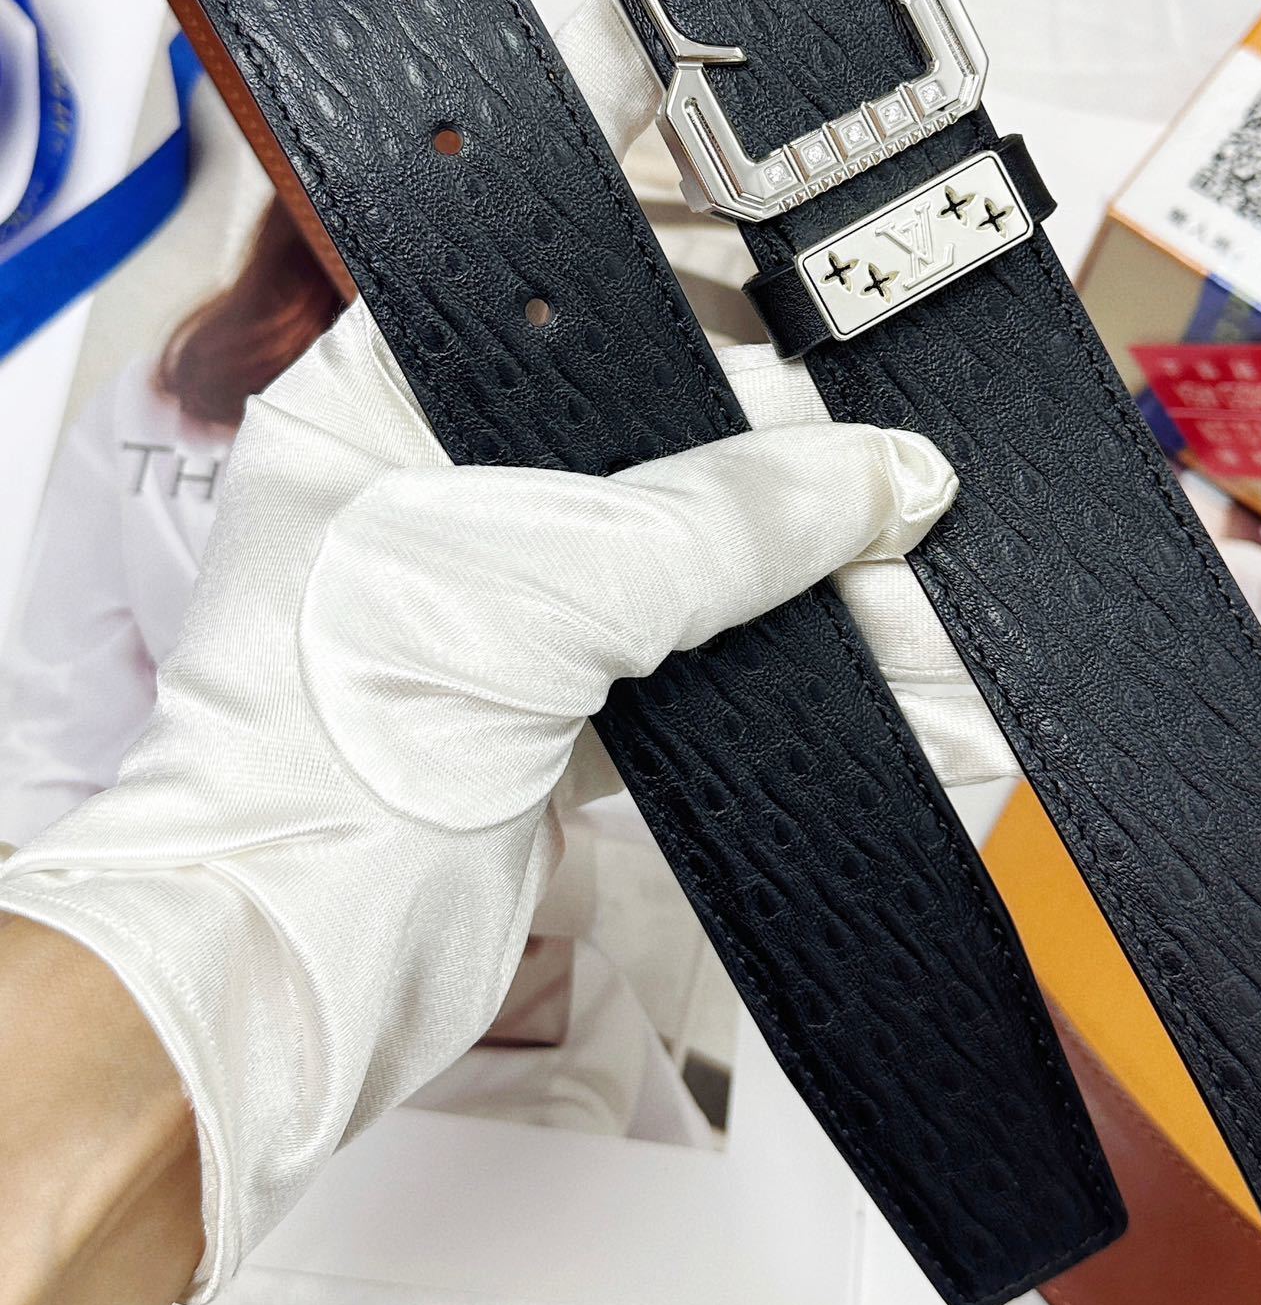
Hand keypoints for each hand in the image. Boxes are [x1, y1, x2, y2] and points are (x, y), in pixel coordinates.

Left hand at [0, 295, 956, 1297]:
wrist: (276, 989)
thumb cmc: (319, 769)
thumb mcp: (544, 594)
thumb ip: (721, 519)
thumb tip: (878, 475)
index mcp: (378, 406)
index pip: (566, 315)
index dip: (700, 317)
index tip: (820, 336)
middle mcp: (435, 492)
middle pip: (655, 448)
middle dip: (797, 490)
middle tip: (909, 506)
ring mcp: (498, 609)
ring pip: (690, 570)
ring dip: (820, 600)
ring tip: (940, 618)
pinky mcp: (550, 711)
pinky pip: (698, 672)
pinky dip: (797, 687)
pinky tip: (905, 692)